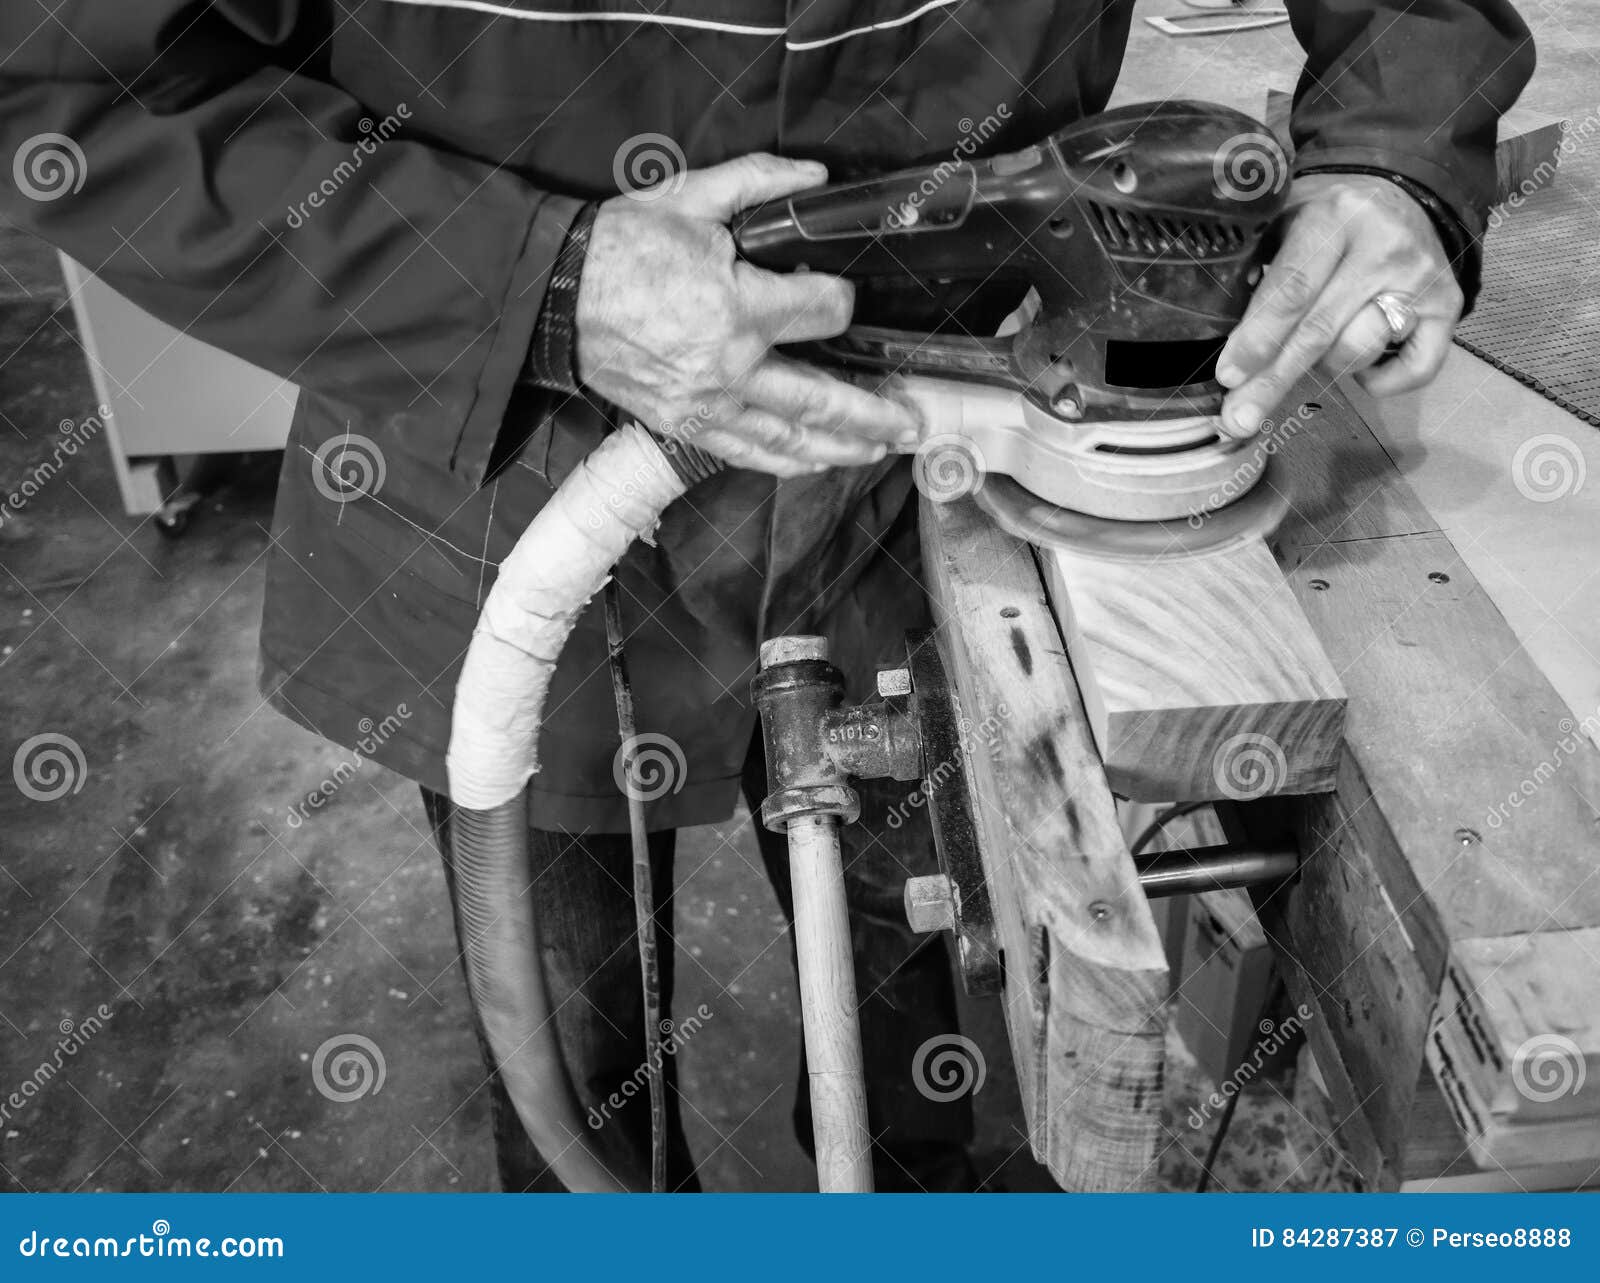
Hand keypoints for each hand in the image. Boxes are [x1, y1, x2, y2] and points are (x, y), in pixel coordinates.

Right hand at [575, 153, 920, 476]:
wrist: (555, 296)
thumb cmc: (621, 246)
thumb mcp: (691, 196)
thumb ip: (761, 182)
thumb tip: (816, 178)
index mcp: (737, 306)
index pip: (823, 314)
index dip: (841, 302)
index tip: (842, 299)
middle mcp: (730, 367)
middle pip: (822, 399)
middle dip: (874, 414)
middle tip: (911, 422)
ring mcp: (707, 405)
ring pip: (790, 438)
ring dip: (842, 447)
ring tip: (880, 449)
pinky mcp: (685, 426)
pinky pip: (748, 453)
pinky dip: (788, 462)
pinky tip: (818, 461)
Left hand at [1215, 174, 1464, 436]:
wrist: (1405, 198)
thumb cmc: (1329, 221)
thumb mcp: (1287, 220)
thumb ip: (1256, 266)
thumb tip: (1230, 343)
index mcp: (1335, 217)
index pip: (1292, 290)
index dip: (1257, 339)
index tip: (1229, 375)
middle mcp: (1384, 247)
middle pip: (1318, 331)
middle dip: (1272, 381)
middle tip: (1239, 418)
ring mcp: (1421, 279)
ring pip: (1357, 353)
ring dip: (1325, 368)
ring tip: (1315, 349)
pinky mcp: (1450, 307)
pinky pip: (1414, 371)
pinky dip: (1381, 383)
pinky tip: (1362, 367)